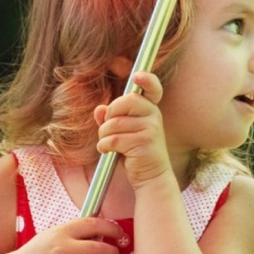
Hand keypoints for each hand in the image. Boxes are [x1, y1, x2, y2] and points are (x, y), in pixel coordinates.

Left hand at [95, 72, 173, 186]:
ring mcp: (151, 128)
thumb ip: (111, 118)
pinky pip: (113, 139)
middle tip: (108, 127)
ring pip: (114, 123)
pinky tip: (107, 151)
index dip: (147, 79)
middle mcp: (153, 115)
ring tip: (107, 144)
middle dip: (110, 114)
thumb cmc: (135, 152)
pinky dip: (104, 146)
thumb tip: (99, 109)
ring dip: (103, 135)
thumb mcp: (122, 132)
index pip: (153, 88)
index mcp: (150, 109)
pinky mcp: (144, 143)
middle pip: (126, 100)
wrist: (151, 177)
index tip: (137, 76)